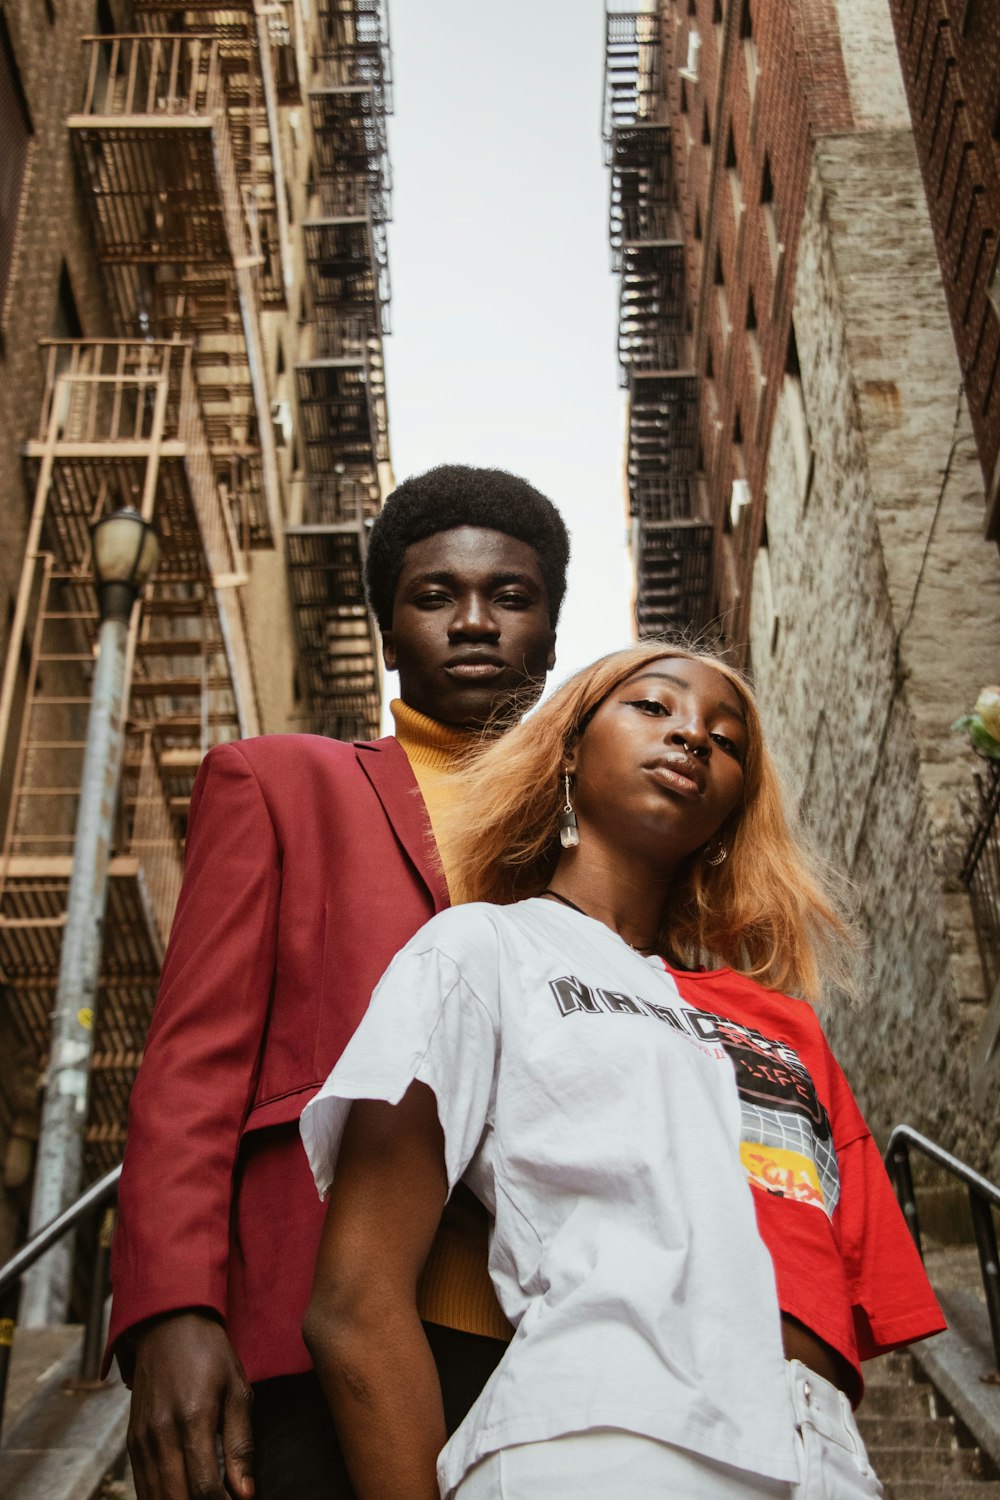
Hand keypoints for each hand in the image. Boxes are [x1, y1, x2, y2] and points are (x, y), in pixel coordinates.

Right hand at [126, 1311, 254, 1499]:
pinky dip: (159, 1499)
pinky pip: (142, 1485)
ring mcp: (142, 1439)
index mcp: (193, 1419)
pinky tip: (180, 1497)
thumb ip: (240, 1444)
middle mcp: (161, 1433)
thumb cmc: (209, 1353)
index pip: (204, 1487)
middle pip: (176, 1499)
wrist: (167, 1324)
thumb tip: (245, 1493)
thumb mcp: (237, 1389)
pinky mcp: (132, 1440)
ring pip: (155, 1497)